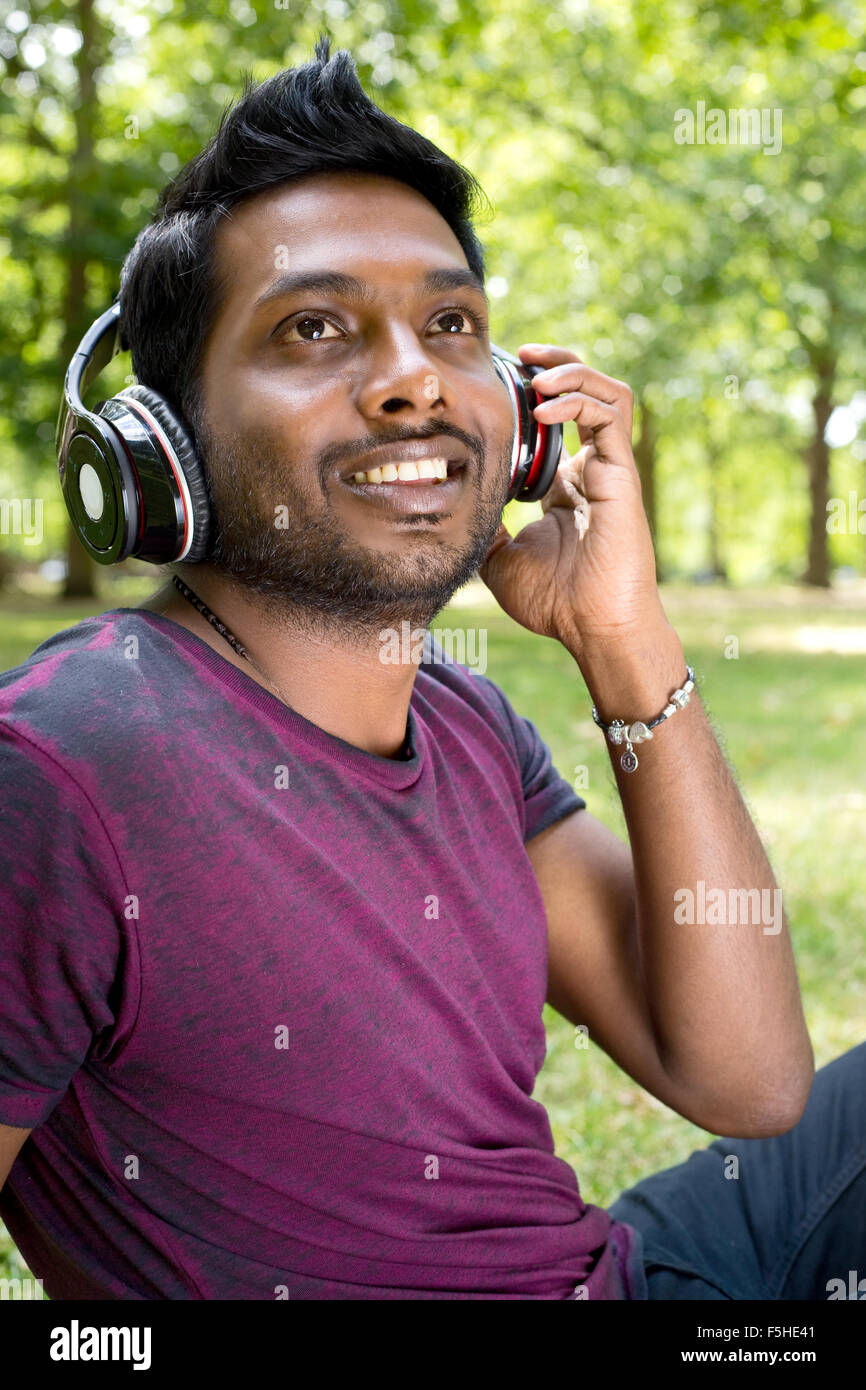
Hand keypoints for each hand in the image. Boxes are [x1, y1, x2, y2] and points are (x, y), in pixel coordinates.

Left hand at [478, 343, 668, 659]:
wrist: (594, 630)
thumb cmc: (554, 602)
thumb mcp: (498, 557)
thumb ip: (482, 524)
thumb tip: (451, 503)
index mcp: (566, 484)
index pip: (556, 419)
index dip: (531, 392)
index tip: (496, 381)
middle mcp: (590, 469)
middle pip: (585, 392)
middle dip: (555, 363)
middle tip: (520, 353)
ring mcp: (609, 469)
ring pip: (606, 392)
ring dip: (572, 370)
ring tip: (537, 370)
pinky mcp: (621, 474)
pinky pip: (610, 415)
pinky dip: (579, 398)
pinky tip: (546, 405)